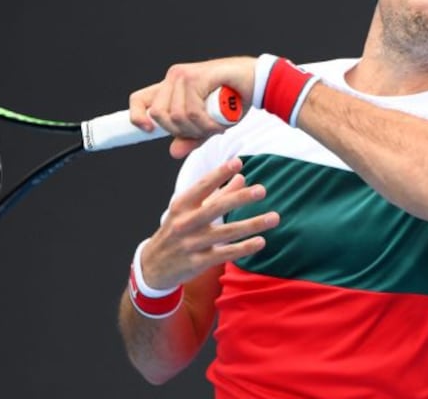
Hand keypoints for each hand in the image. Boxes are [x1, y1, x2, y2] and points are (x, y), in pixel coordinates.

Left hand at [130, 56, 256, 158]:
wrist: (256, 81)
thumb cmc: (233, 99)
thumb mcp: (208, 124)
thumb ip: (190, 137)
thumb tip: (173, 152)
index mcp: (170, 88)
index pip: (138, 99)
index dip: (136, 116)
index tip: (148, 130)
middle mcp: (172, 78)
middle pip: (158, 115)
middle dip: (182, 131)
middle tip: (204, 129)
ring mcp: (182, 76)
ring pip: (176, 116)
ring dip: (199, 128)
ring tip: (216, 125)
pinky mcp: (195, 76)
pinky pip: (192, 111)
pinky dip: (207, 124)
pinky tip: (219, 122)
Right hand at [139, 158, 279, 290]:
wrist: (153, 265)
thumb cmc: (176, 231)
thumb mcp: (189, 210)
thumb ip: (217, 193)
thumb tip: (241, 176)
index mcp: (181, 205)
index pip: (202, 186)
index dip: (219, 173)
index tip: (238, 162)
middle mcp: (185, 223)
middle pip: (215, 208)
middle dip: (239, 198)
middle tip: (262, 190)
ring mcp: (191, 244)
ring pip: (226, 233)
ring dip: (252, 224)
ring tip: (274, 217)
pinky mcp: (198, 262)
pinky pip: (225, 253)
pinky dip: (244, 248)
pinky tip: (261, 241)